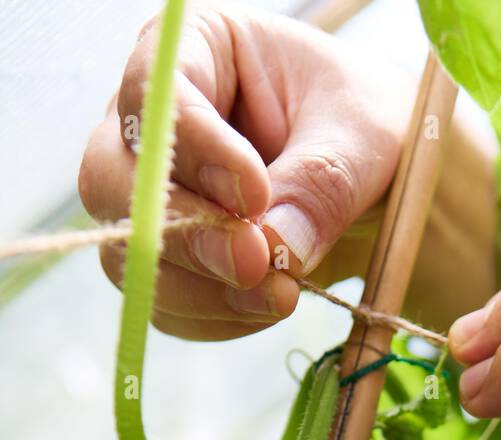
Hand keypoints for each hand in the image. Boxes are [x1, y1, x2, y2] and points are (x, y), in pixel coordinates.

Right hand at [78, 3, 413, 339]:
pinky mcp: (166, 262)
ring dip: (204, 289)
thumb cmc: (364, 129)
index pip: (156, 96)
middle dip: (185, 233)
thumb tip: (275, 244)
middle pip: (114, 181)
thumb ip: (318, 184)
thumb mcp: (360, 139)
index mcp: (193, 50)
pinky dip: (216, 316)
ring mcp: (148, 199)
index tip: (257, 194)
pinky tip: (267, 307)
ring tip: (281, 295)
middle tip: (258, 262)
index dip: (197, 151)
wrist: (377, 183)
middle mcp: (150, 124)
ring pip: (130, 255)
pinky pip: (165, 303)